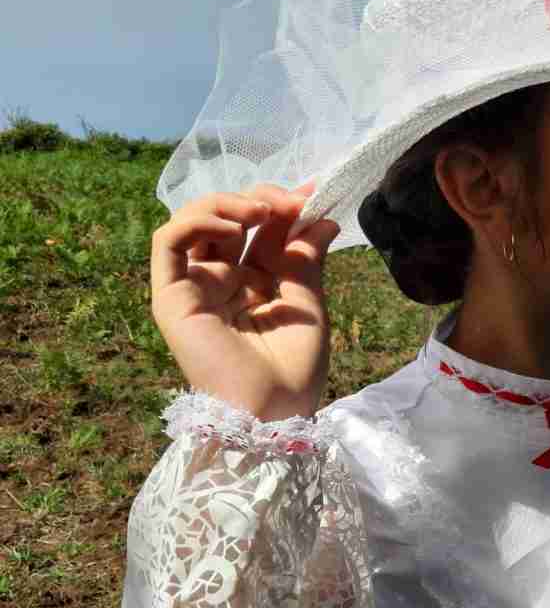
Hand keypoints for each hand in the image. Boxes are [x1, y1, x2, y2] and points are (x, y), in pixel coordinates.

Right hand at [151, 182, 340, 420]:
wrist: (274, 413)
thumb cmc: (294, 370)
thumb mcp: (307, 304)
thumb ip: (306, 258)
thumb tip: (322, 218)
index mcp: (252, 285)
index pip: (259, 231)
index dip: (282, 207)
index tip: (313, 194)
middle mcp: (220, 282)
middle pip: (227, 221)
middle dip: (259, 199)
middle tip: (290, 201)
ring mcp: (194, 288)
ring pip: (192, 222)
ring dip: (227, 204)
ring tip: (262, 210)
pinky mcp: (171, 298)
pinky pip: (169, 243)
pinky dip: (197, 222)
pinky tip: (234, 229)